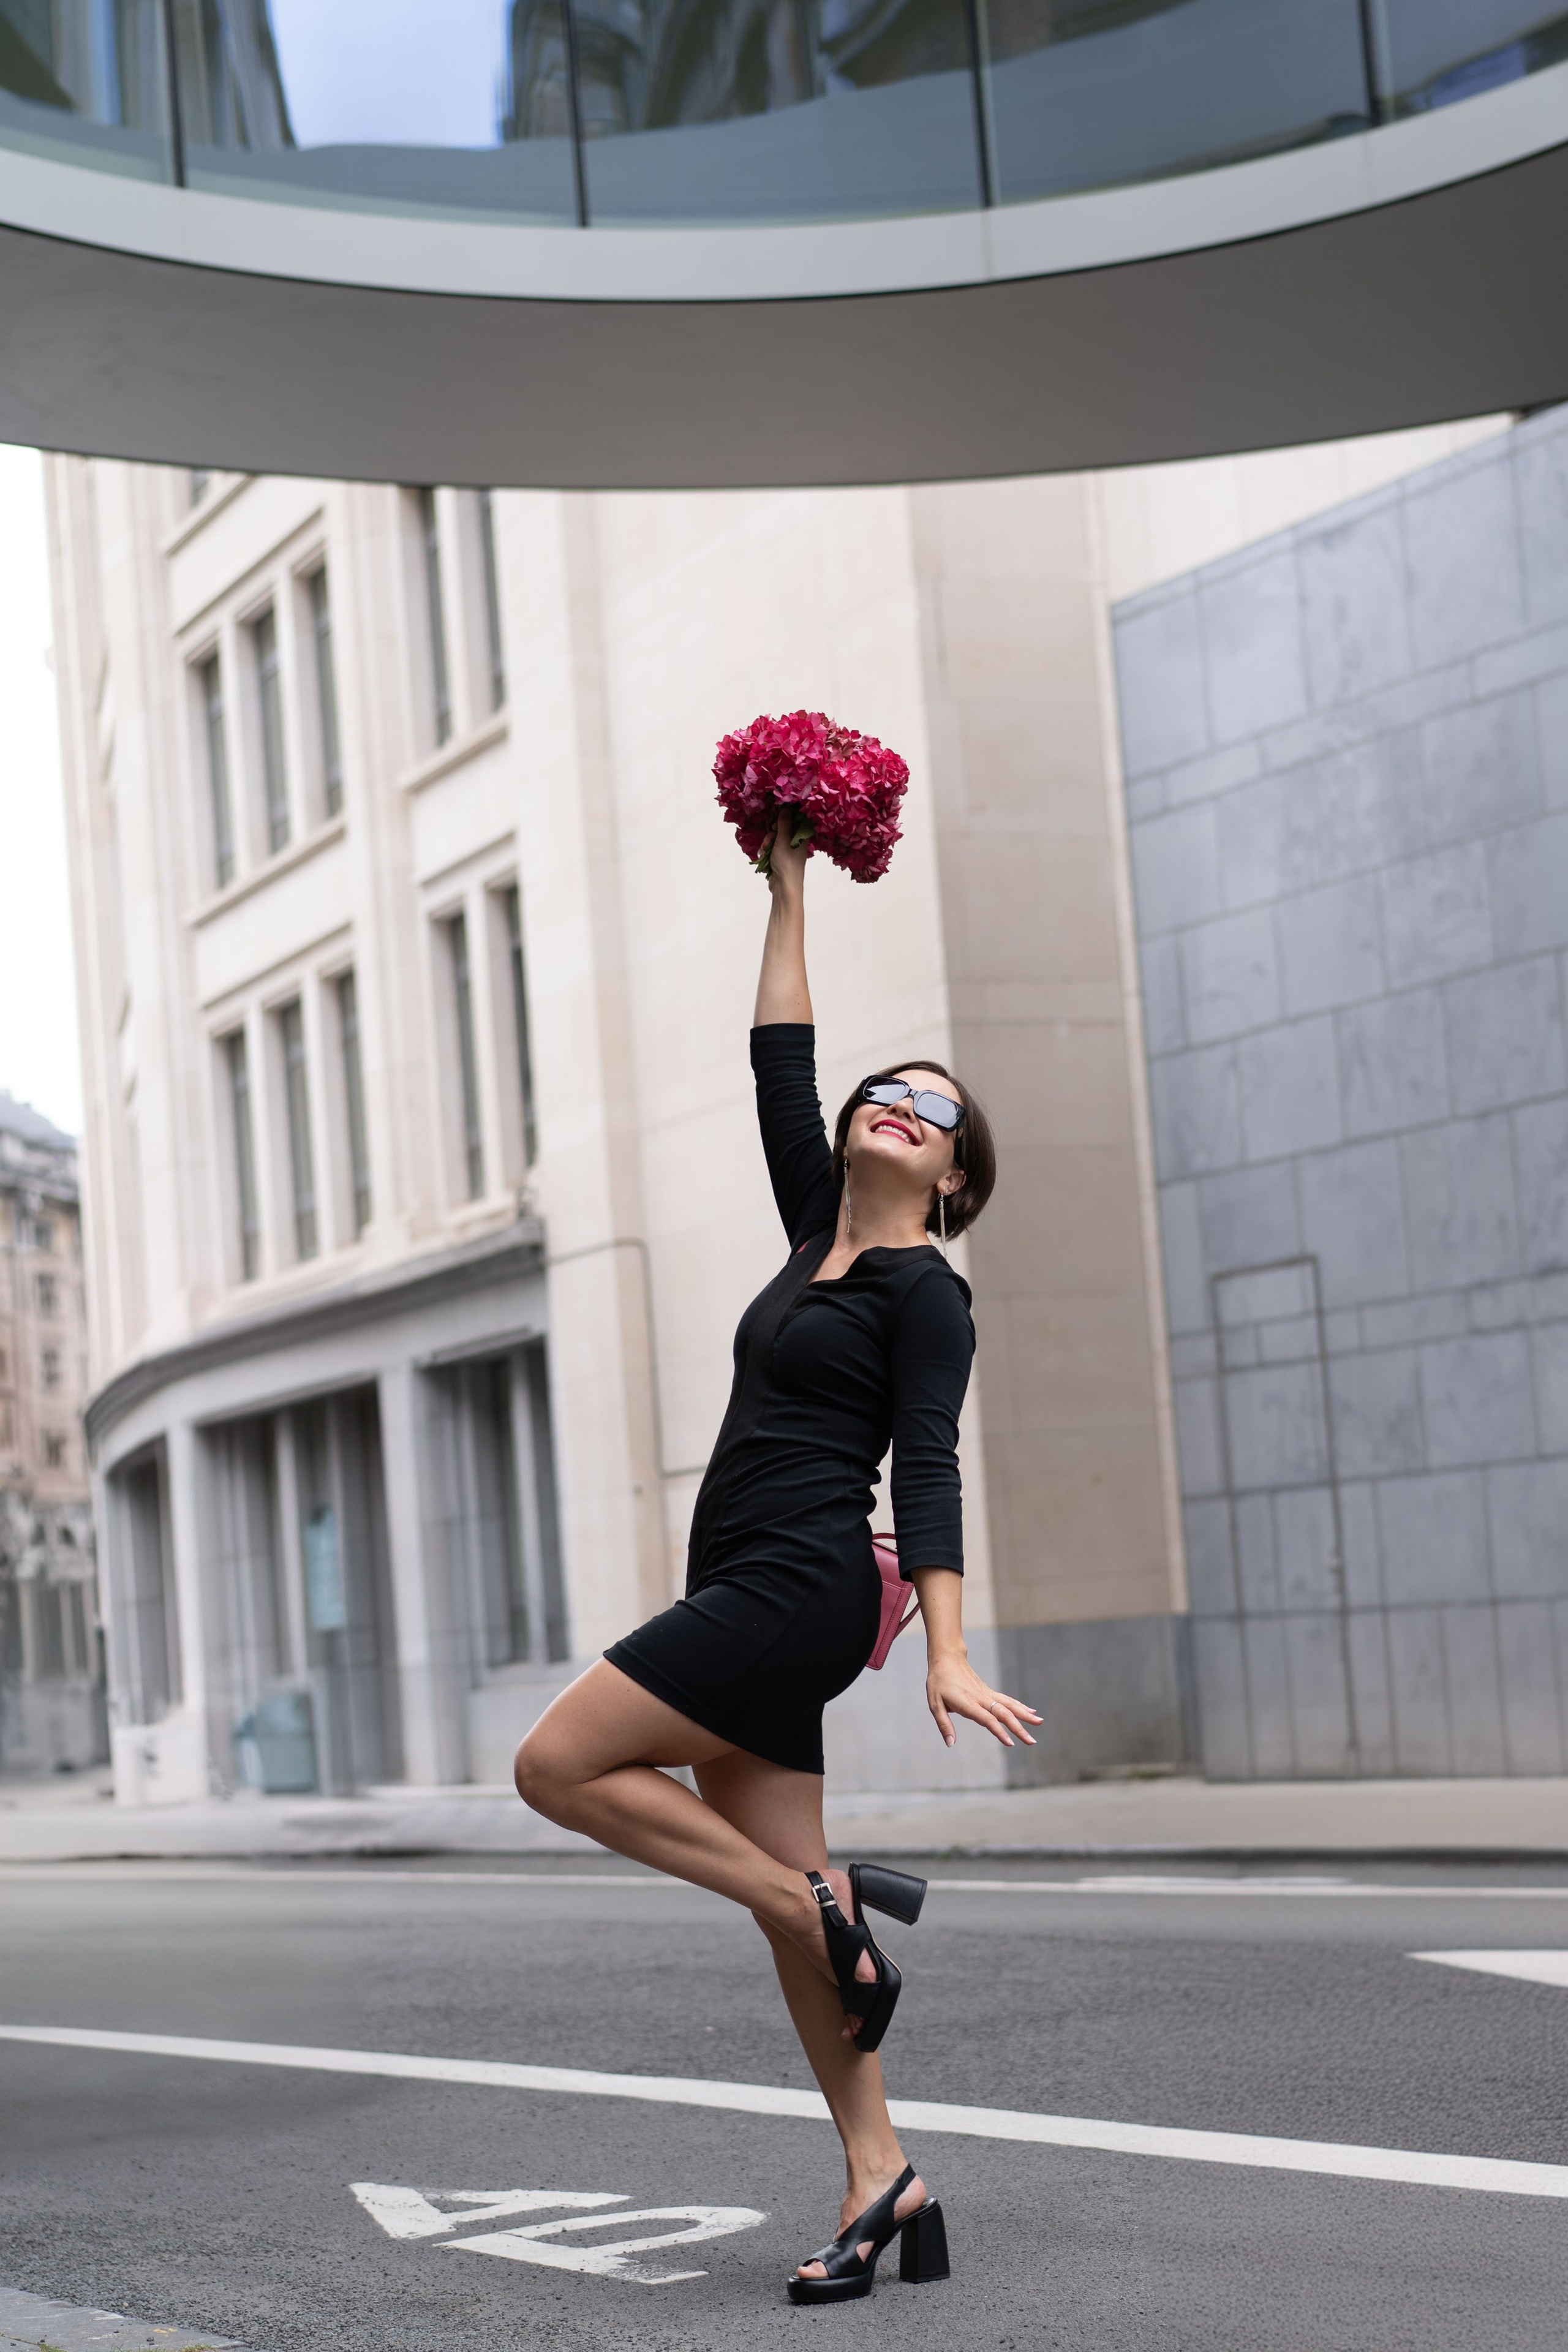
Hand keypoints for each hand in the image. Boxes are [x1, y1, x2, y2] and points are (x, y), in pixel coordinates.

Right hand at [765, 810, 810, 896]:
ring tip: (765, 851)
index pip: (795, 822)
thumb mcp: (784, 840)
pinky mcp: (779, 860)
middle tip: (769, 840)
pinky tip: (764, 858)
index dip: (784, 821)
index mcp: (801, 838)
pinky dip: (765, 853)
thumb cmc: (787, 863)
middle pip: (781, 831)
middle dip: (772, 834)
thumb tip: (786, 809)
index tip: (776, 824)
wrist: (784, 886)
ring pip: (773, 841)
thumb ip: (784, 824)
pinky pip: (770, 851)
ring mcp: (787, 852)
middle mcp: (795, 844)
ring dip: (767, 844)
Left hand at [925, 1653, 1041, 1749]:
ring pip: (1010, 1705)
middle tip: (1032, 1741)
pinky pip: (1007, 1700)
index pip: (987, 1719)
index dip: (999, 1732)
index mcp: (968, 1703)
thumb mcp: (934, 1704)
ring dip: (1025, 1715)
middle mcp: (981, 1698)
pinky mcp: (989, 1692)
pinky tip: (1031, 1712)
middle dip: (1019, 1728)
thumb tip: (950, 1744)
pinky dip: (1020, 1706)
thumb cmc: (939, 1682)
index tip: (1011, 1744)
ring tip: (1040, 1723)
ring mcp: (987, 1694)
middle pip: (1004, 1714)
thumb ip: (944, 1725)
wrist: (946, 1658)